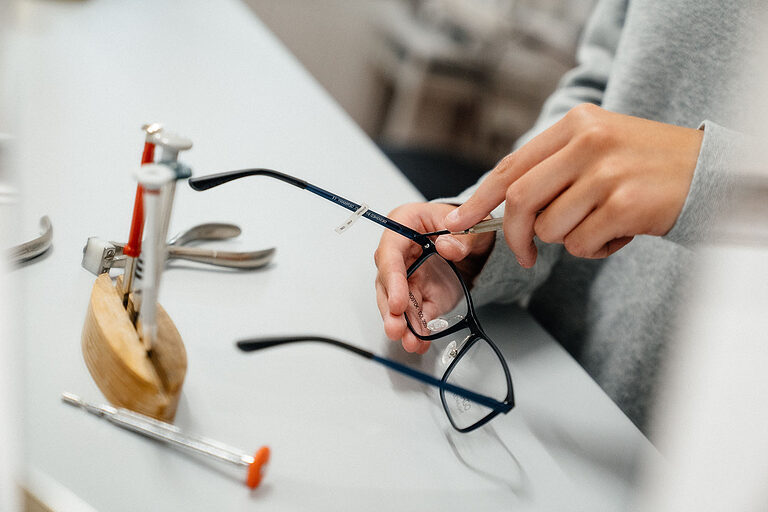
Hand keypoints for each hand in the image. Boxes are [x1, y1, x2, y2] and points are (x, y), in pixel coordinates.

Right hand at [374, 203, 493, 353]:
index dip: (392, 279)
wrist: (474, 241)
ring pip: (396, 303)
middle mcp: (399, 252)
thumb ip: (461, 237)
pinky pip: (415, 313)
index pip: (390, 253)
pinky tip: (420, 342)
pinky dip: (418, 329)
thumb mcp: (469, 224)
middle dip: (391, 309)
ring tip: (411, 342)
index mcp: (403, 225)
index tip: (398, 303)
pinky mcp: (419, 294)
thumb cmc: (462, 223)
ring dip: (402, 324)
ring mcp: (407, 276)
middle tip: (396, 329)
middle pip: (386, 283)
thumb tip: (447, 247)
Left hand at [444, 104, 703, 266]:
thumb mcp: (596, 147)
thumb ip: (552, 169)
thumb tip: (503, 206)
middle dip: (514, 236)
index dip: (479, 199)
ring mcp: (606, 172)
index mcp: (574, 125)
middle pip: (521, 200)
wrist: (709, 172)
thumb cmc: (644, 166)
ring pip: (551, 228)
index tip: (457, 222)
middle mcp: (587, 142)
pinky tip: (618, 234)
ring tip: (601, 225)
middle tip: (524, 254)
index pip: (511, 166)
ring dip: (569, 240)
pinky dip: (594, 250)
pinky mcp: (624, 204)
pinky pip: (581, 244)